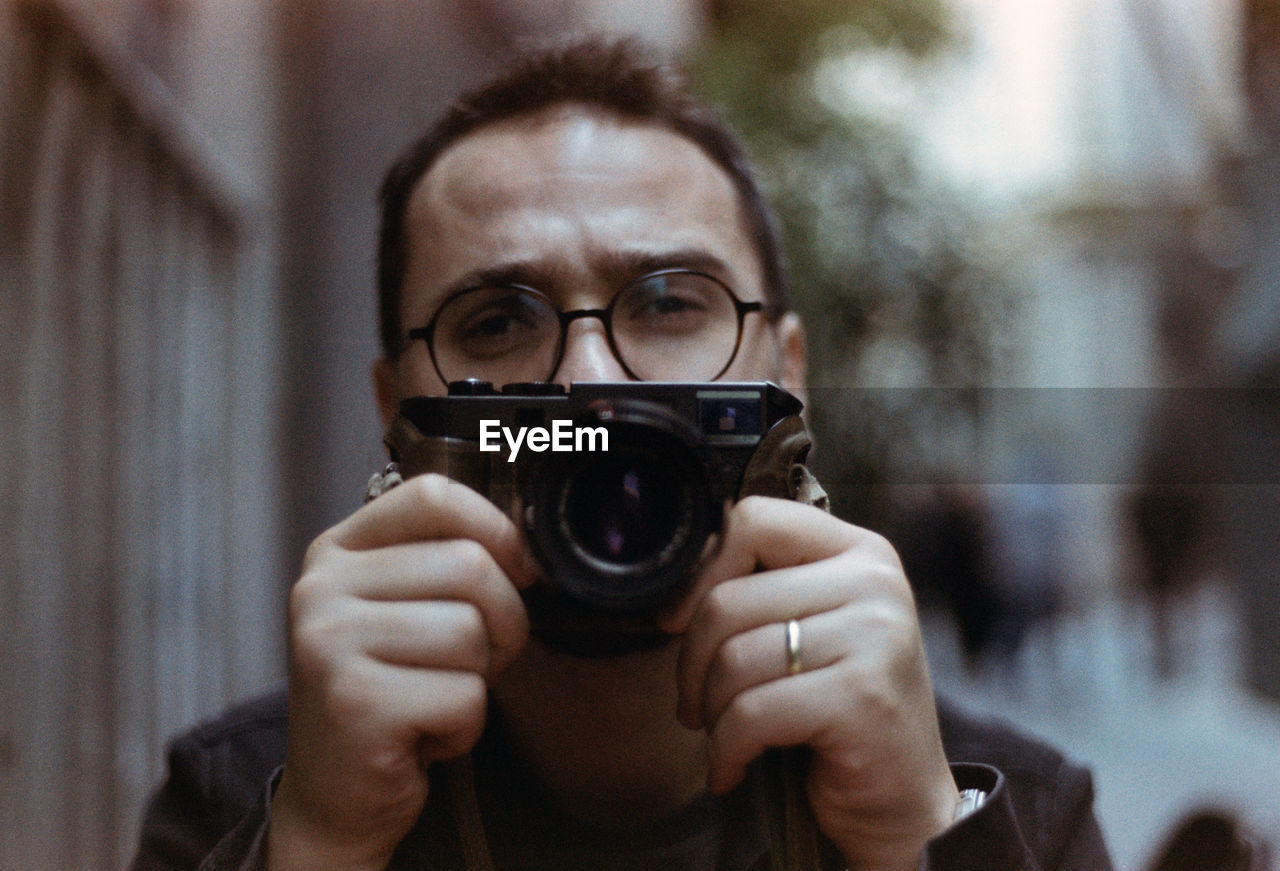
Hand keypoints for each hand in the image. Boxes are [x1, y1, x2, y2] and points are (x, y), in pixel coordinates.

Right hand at [268, 474, 536, 870]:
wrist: (338, 795)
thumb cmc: (391, 693)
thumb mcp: (407, 609)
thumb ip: (449, 561)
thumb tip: (532, 542)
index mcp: (338, 551)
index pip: (433, 495)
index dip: (496, 530)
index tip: (516, 570)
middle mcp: (322, 588)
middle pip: (469, 564)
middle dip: (502, 621)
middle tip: (472, 661)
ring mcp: (329, 643)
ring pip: (471, 631)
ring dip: (478, 679)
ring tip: (436, 698)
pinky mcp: (354, 703)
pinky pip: (464, 696)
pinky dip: (464, 726)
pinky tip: (424, 734)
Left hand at [660, 497, 958, 870]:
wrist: (903, 805)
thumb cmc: (842, 715)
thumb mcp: (812, 630)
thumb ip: (763, 590)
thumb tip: (674, 590)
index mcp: (861, 551)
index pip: (754, 519)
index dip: (701, 573)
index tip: (679, 622)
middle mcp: (875, 582)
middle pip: (728, 599)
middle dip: (692, 664)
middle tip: (697, 705)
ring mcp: (876, 637)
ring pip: (734, 660)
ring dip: (711, 714)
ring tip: (724, 738)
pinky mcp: (862, 698)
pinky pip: (752, 713)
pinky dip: (726, 750)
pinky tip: (732, 769)